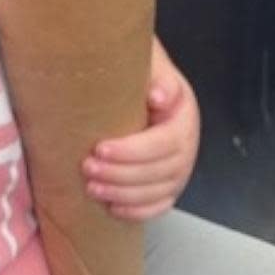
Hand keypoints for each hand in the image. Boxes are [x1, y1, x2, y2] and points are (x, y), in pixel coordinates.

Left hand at [82, 38, 199, 220]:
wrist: (142, 85)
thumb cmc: (141, 73)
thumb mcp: (150, 62)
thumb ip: (157, 73)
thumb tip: (159, 96)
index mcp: (184, 116)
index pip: (165, 142)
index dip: (133, 151)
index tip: (100, 148)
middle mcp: (187, 146)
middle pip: (161, 171)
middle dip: (122, 174)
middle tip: (87, 168)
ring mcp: (180, 168)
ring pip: (159, 192)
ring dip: (125, 195)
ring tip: (92, 189)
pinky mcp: (168, 184)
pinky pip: (160, 205)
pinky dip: (138, 212)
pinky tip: (113, 209)